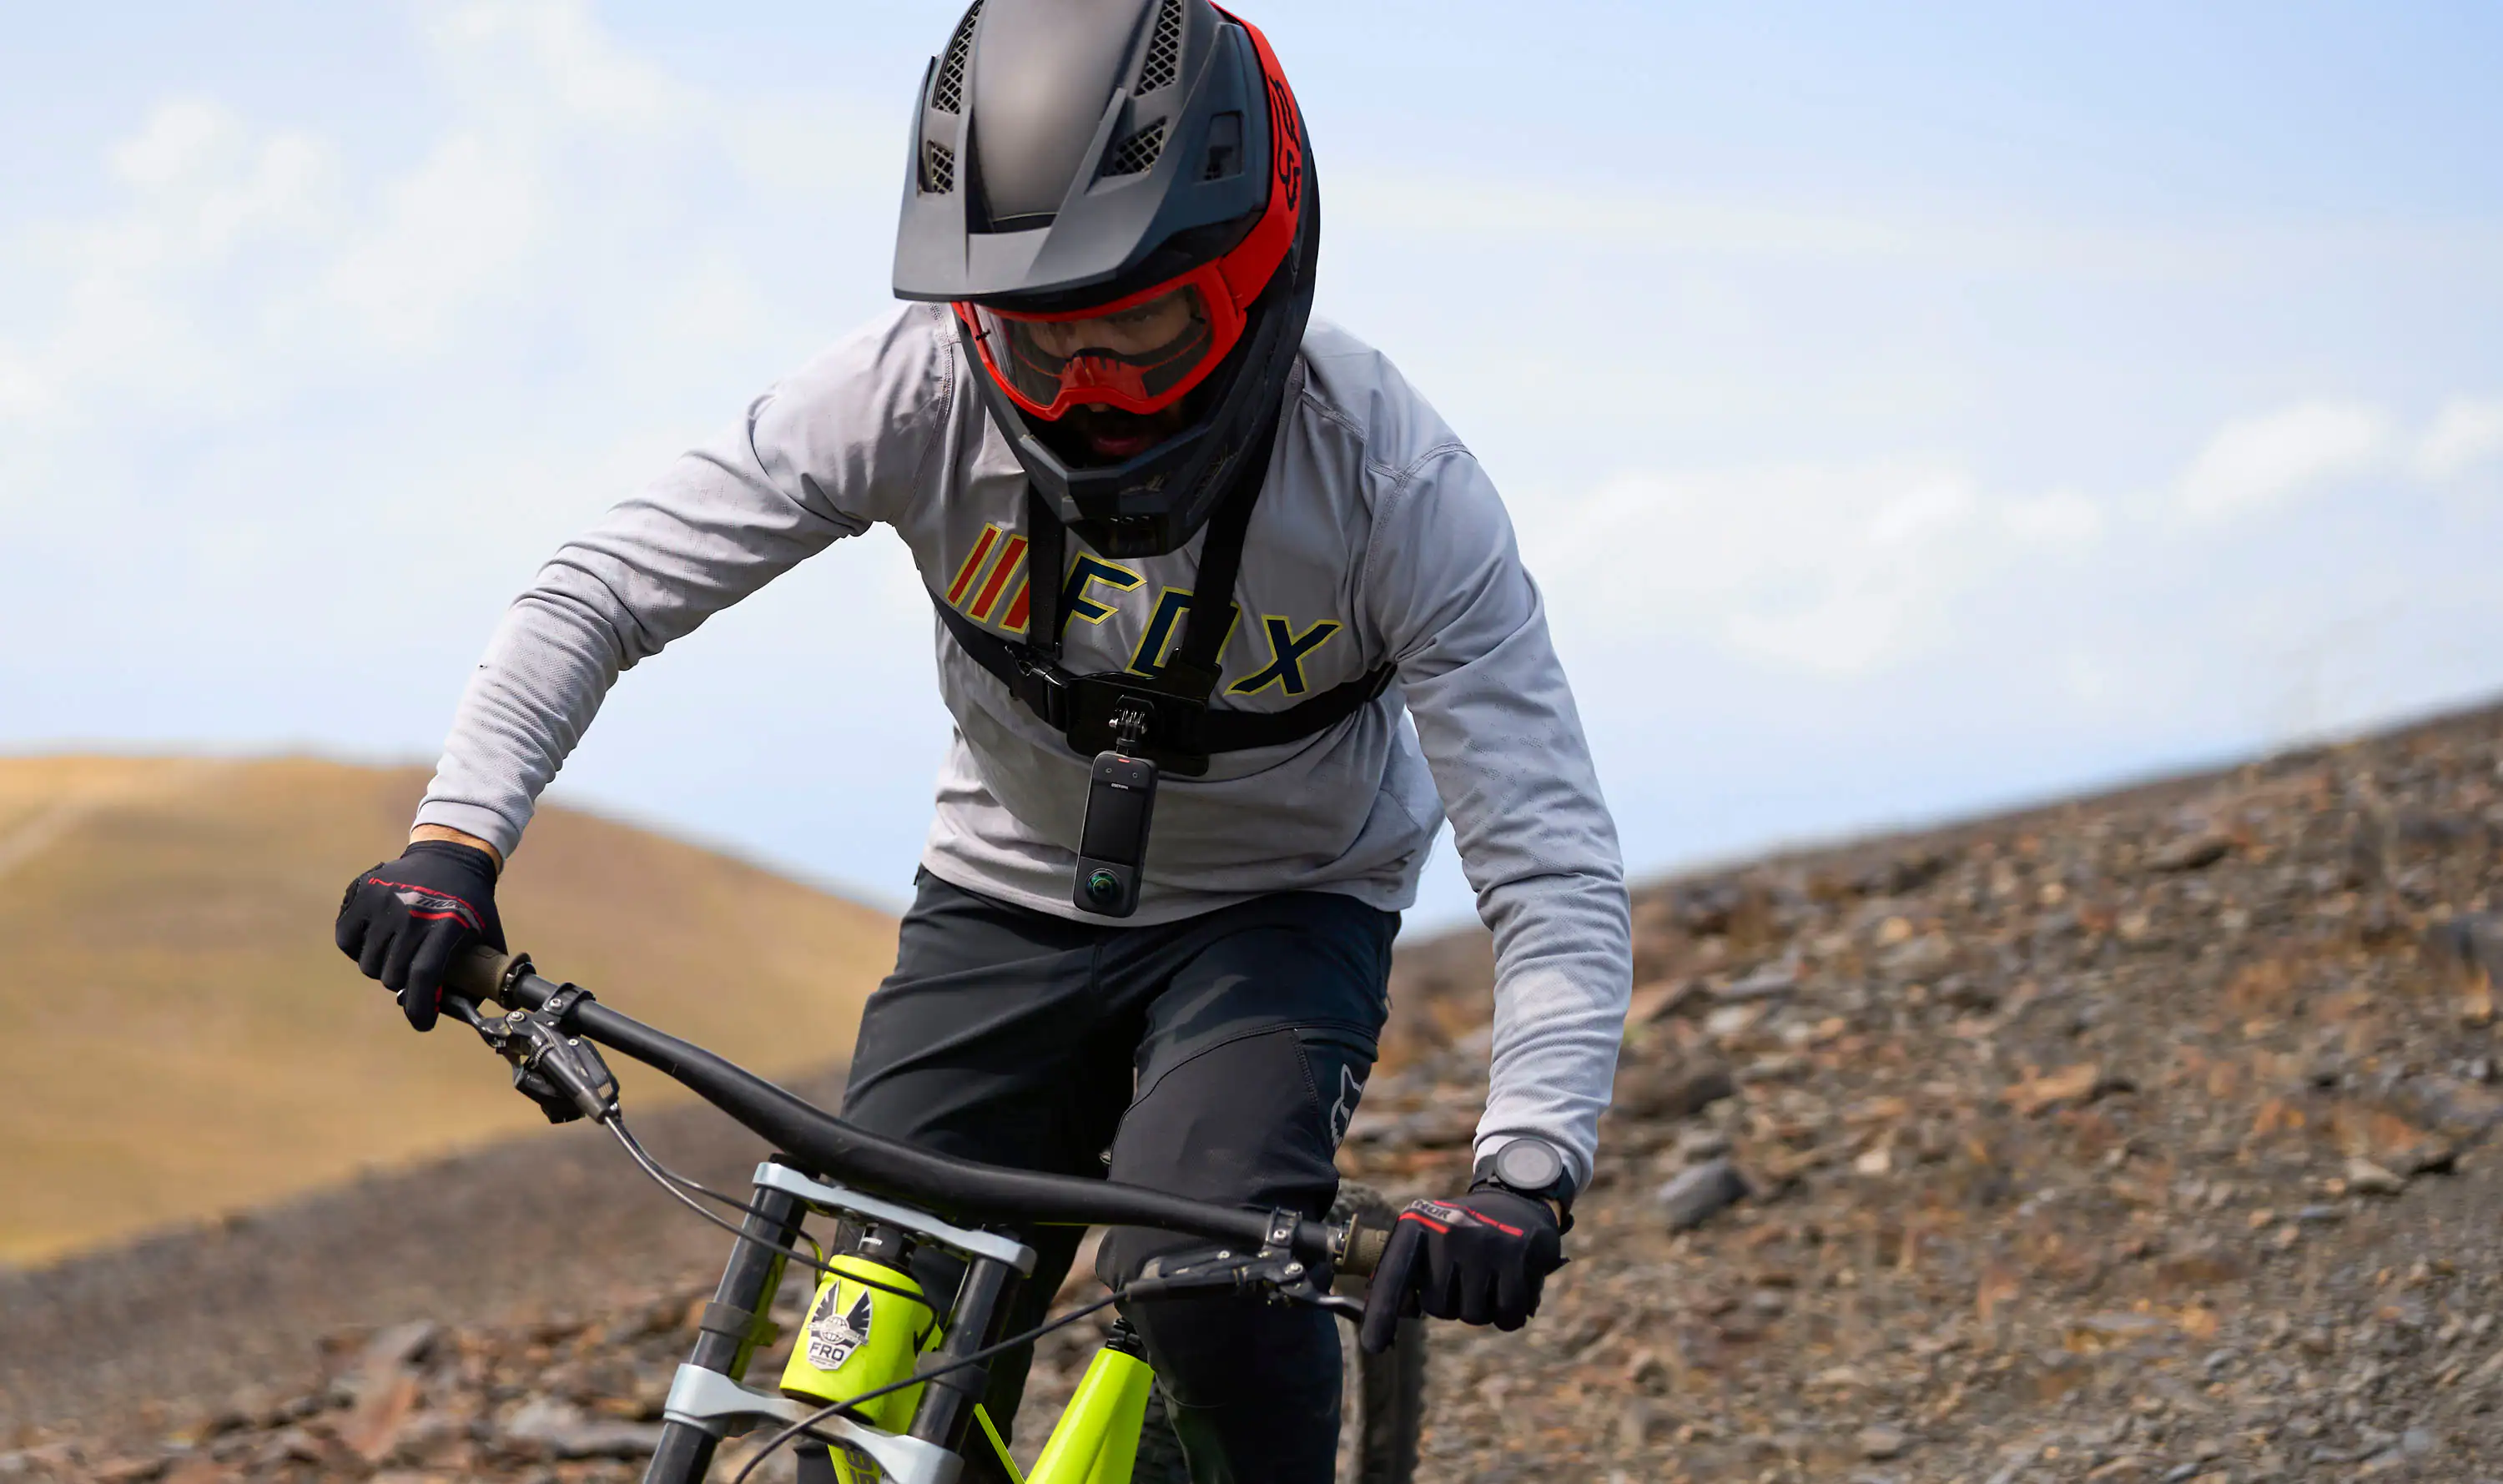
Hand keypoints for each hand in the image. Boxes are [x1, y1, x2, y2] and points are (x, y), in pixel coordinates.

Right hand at [335, 840, 503, 1030]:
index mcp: (447, 923)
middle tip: (414, 975)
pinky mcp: (361, 893)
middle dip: (404, 986)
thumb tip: (472, 1015)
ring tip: (399, 955)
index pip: (424, 976)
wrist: (449, 856)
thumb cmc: (472, 905)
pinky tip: (378, 942)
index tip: (423, 1023)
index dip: (421, 1008)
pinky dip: (358, 949)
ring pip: (369, 964)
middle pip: (393, 976)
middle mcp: (412, 912)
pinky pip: (347, 941)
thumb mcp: (488, 936)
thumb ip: (482, 975)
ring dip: (382, 969)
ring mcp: (383, 901)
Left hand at [1358, 1187, 1561, 1353]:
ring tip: (1488, 1276)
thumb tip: (1395, 1320)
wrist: (1516, 1202)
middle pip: (1438, 1307)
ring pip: (1473, 1316)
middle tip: (1465, 1274)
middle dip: (1451, 1303)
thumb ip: (1402, 1275)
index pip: (1393, 1276)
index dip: (1381, 1314)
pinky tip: (1510, 1286)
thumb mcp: (1425, 1239)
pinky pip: (1508, 1315)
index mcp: (1417, 1222)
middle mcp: (1448, 1228)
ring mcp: (1485, 1241)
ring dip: (1482, 1308)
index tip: (1374, 1346)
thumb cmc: (1460, 1234)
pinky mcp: (1519, 1254)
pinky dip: (1509, 1314)